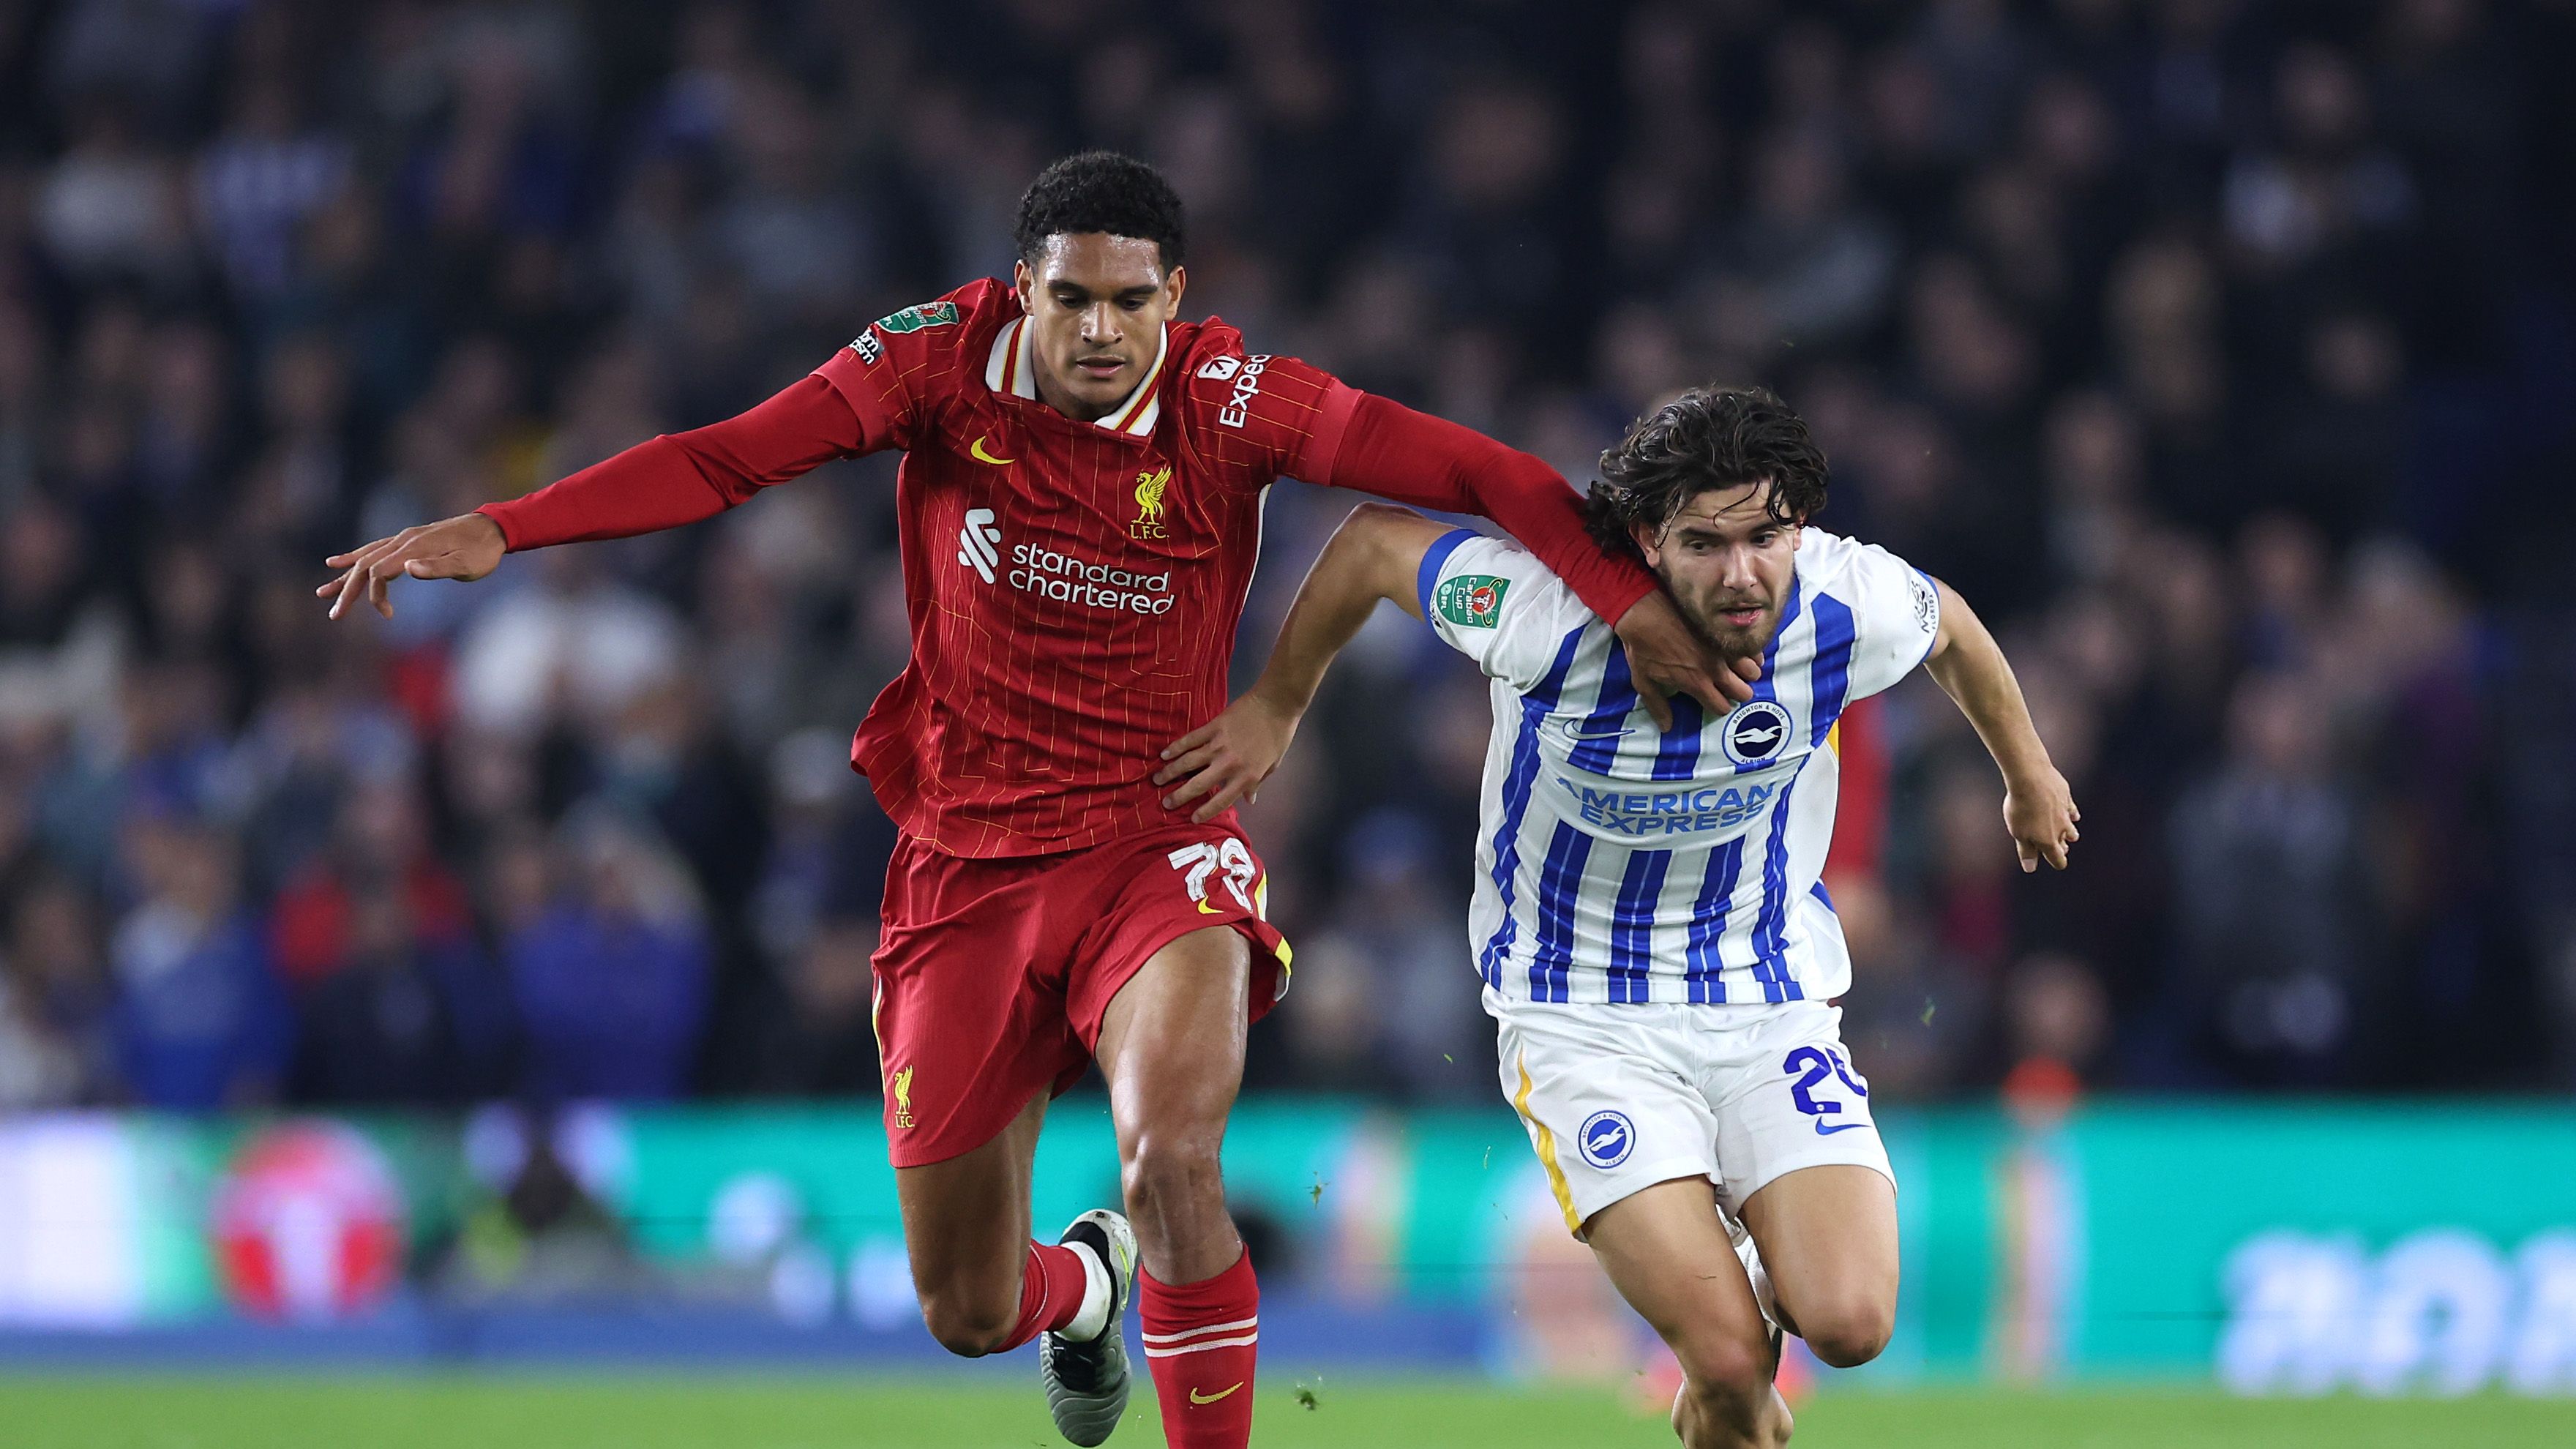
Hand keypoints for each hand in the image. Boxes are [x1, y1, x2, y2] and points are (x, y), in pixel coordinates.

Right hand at [316, 512, 507, 619]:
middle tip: (334, 615)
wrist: (493, 528)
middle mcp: (403, 540)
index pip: (380, 572)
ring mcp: (403, 538)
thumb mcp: (467, 564)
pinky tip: (339, 562)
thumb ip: (438, 567)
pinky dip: (354, 558)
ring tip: (323, 592)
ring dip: (344, 576)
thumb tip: (408, 569)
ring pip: (365, 557)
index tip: (387, 615)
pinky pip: (374, 549)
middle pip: (365, 566)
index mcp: (413, 547)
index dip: (375, 594)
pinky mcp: (407, 540)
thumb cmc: (482, 552)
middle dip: (347, 591)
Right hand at [1154, 691, 1300, 823]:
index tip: (1192, 818)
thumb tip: (1249, 800)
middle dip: (1179, 796)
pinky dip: (1176, 747)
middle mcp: (1229, 764)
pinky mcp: (1213, 727)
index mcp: (1246, 776)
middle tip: (1165, 803)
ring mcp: (1218, 745)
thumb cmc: (1278, 736)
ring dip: (1170, 771)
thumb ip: (1257, 783)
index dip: (1206, 811)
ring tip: (1157, 779)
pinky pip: (1190, 739)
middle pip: (1198, 784)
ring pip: (1188, 762)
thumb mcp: (1273, 765)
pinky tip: (1164, 754)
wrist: (1276, 704)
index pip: (1222, 800)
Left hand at [1613, 592, 1758, 729]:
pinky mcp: (1727, 628)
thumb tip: (1667, 727)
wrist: (1644, 609)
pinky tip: (1740, 651)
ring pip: (1753, 671)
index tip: (1713, 699)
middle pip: (1743, 692)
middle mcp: (1715, 668)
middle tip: (1727, 685)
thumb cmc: (1642, 646)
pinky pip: (1752, 646)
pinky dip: (1750, 651)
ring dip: (1746, 673)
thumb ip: (1658, 706)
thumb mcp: (1643, 681)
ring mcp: (1724, 647)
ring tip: (1736, 668)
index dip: (1718, 706)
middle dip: (1737, 692)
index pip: (1721, 707)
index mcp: (1696, 683)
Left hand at [2003, 767, 2079, 871]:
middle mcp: (2061, 828)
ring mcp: (2065, 812)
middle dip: (2062, 847)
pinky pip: (2071, 809)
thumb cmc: (2021, 807)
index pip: (2058, 859)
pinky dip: (2072, 814)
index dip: (2058, 862)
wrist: (2031, 777)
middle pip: (2064, 843)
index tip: (2057, 864)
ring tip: (2071, 836)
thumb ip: (2026, 851)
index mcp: (2048, 840)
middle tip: (2062, 849)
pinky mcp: (2065, 796)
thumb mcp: (2018, 832)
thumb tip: (2030, 868)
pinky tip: (2072, 815)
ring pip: (2071, 827)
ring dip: (2070, 832)